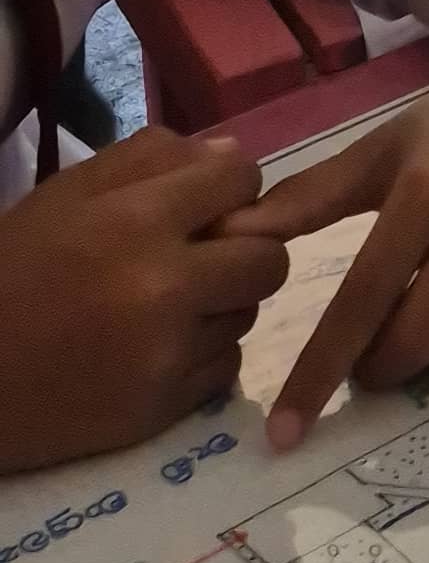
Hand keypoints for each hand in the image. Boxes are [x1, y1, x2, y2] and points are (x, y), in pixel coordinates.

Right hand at [0, 130, 283, 468]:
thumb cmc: (12, 271)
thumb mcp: (66, 194)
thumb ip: (150, 161)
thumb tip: (230, 155)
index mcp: (136, 220)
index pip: (241, 180)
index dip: (230, 187)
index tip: (207, 203)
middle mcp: (165, 287)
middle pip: (269, 256)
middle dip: (247, 249)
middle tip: (205, 256)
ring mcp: (169, 353)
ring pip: (248, 313)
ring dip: (223, 302)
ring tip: (170, 304)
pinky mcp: (164, 408)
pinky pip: (226, 366)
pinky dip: (204, 352)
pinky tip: (161, 345)